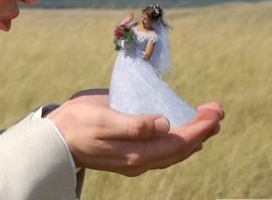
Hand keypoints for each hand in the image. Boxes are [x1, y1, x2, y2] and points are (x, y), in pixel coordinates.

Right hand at [47, 89, 222, 175]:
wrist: (54, 139)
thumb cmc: (77, 124)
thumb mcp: (103, 119)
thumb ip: (134, 124)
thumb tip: (165, 124)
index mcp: (137, 153)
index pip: (179, 142)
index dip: (200, 128)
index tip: (215, 112)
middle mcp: (140, 161)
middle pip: (181, 148)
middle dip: (202, 130)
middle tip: (217, 111)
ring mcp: (134, 159)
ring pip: (173, 151)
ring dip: (193, 135)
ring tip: (207, 120)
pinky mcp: (128, 154)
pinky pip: (161, 150)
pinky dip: (176, 139)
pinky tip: (178, 129)